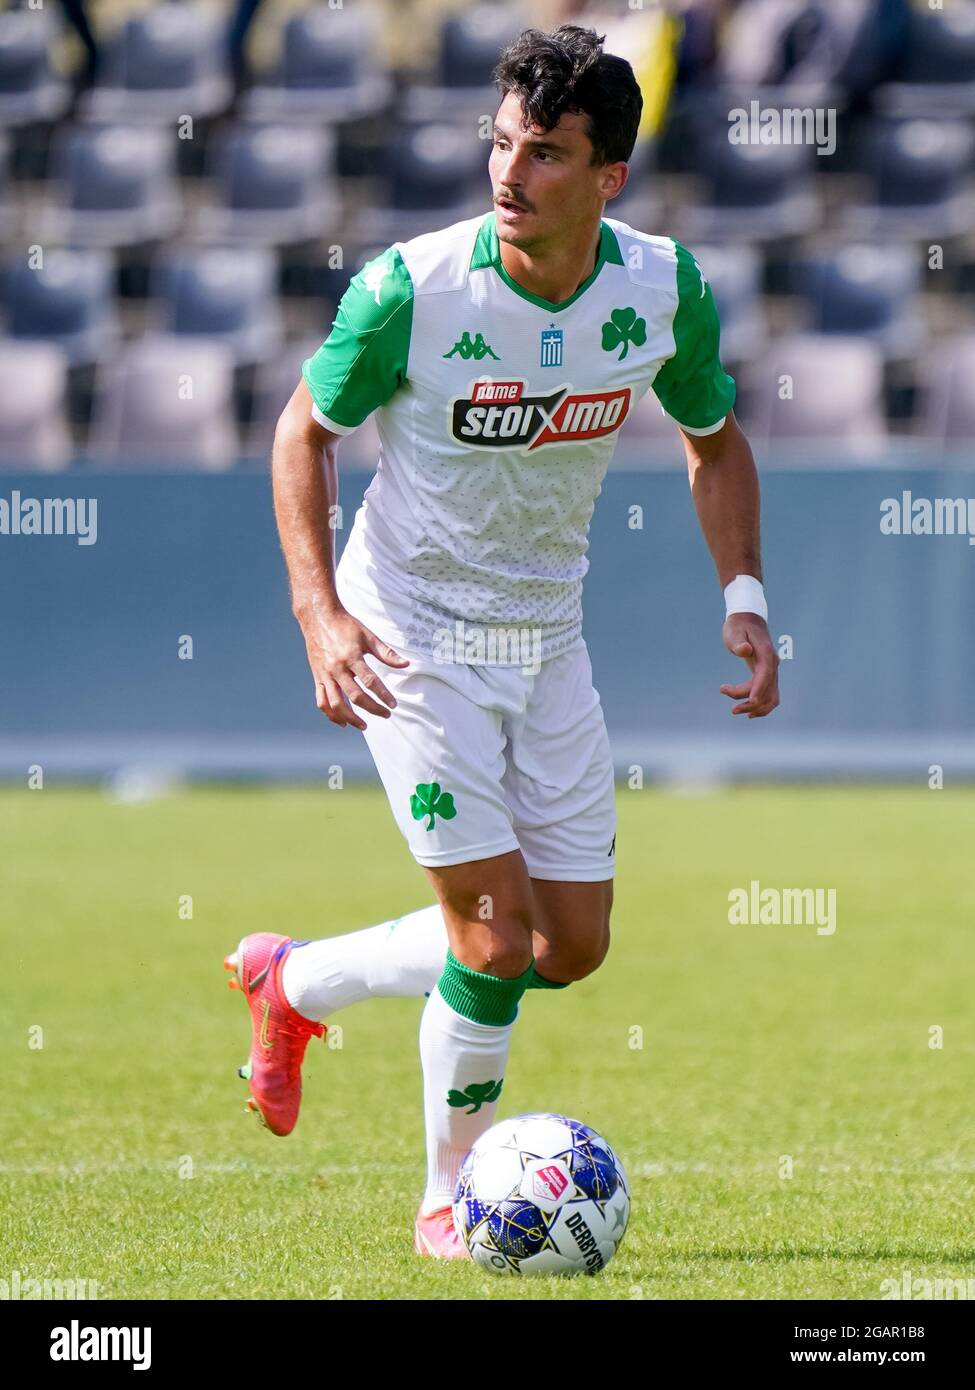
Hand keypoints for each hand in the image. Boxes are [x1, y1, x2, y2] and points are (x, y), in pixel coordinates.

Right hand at [296, 604, 409, 729]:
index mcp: (351, 656)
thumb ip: (386, 653)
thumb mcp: (368, 636)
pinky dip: (331, 715)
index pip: (370, 681)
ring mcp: (325, 674)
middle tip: (386, 714)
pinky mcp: (317, 677)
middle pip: (355, 696)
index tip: (393, 705)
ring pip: (336, 704)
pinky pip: (322, 701)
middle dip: (372, 708)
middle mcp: (337, 668)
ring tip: (364, 725)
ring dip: (350, 718)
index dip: (383, 695)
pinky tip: (342, 722)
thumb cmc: (345, 625)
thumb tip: (405, 664)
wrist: (318, 617)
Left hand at [720, 613, 779, 718]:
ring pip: (772, 696)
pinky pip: (770, 694)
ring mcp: (772, 670)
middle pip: (768, 690)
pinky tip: (748, 710)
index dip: (758, 690)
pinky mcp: (768, 674)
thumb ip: (738, 642)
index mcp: (766, 654)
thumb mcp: (734, 631)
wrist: (748, 619)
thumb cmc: (738, 626)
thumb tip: (744, 650)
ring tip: (737, 710)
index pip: (765, 676)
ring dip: (757, 707)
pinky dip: (762, 704)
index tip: (749, 701)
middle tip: (732, 709)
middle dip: (751, 702)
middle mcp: (772, 664)